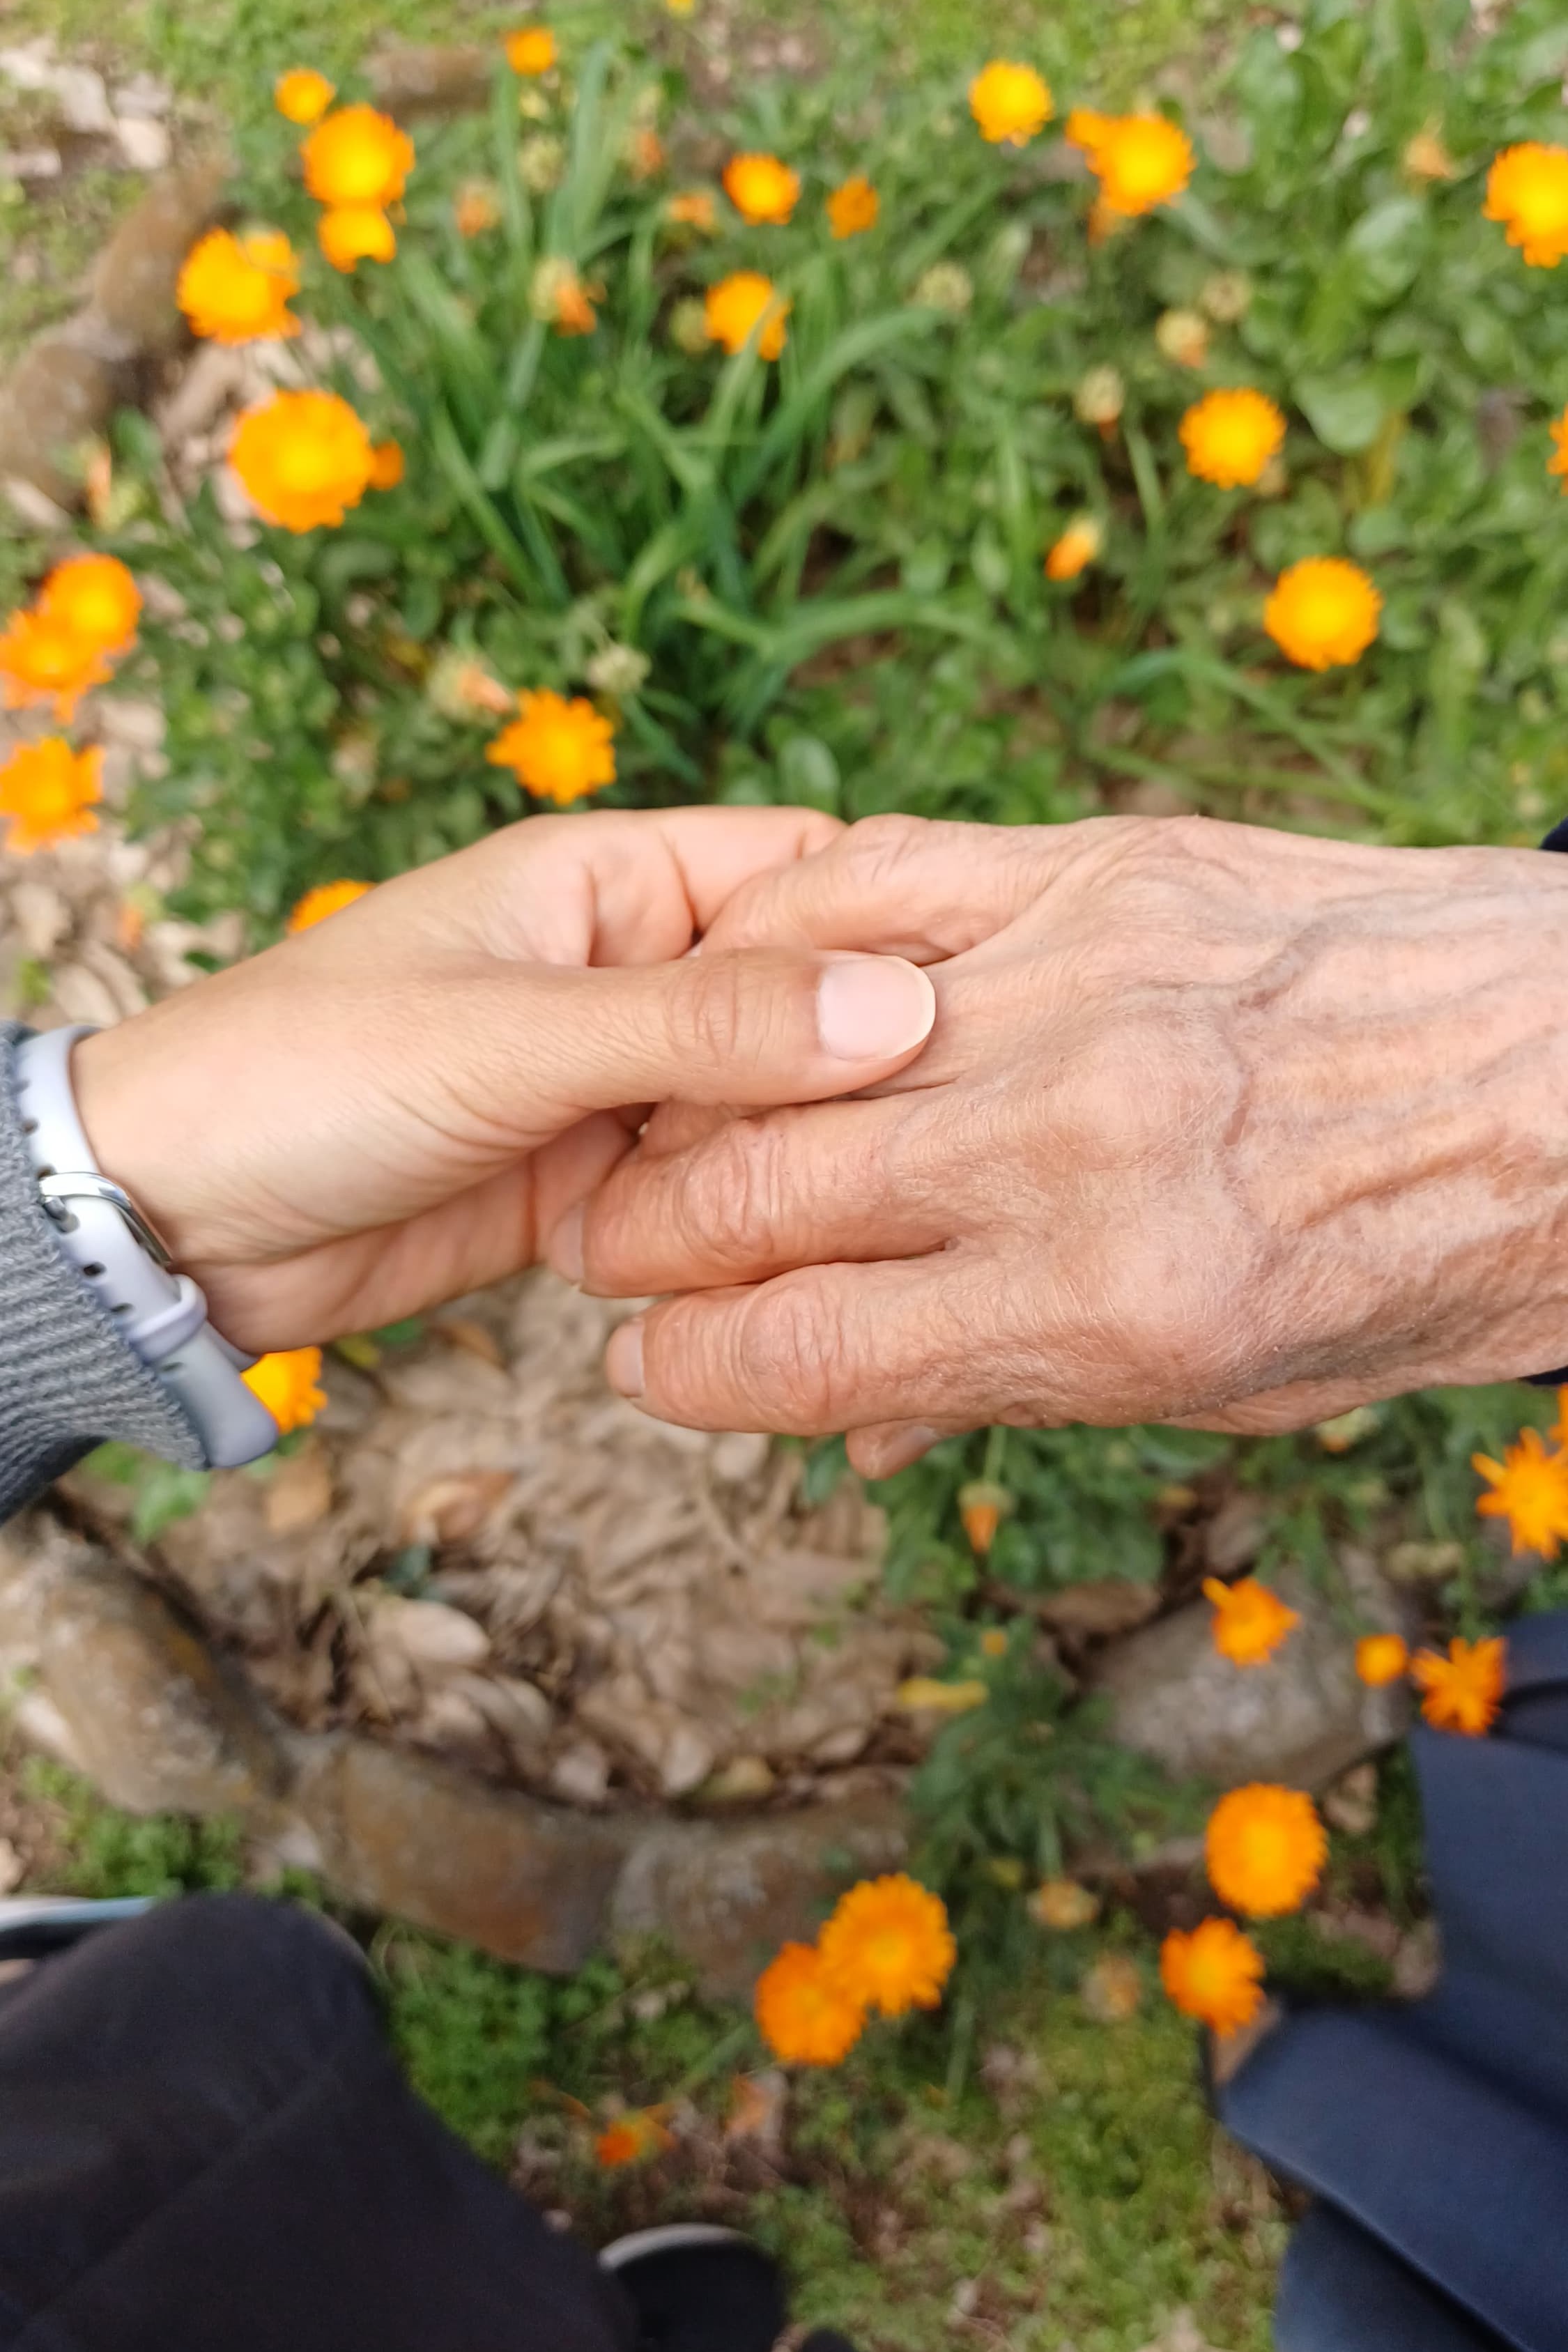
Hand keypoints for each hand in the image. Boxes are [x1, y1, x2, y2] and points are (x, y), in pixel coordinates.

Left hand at [70, 807, 935, 1352]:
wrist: (169, 1219)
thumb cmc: (300, 1074)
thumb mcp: (513, 1039)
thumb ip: (701, 1027)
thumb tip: (894, 1008)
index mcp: (608, 883)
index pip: (803, 873)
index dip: (895, 934)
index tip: (991, 1012)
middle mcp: (627, 973)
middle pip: (799, 1007)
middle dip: (865, 1075)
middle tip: (963, 1149)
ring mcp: (612, 1084)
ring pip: (763, 1116)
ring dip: (807, 1169)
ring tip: (900, 1227)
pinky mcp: (591, 1185)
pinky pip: (705, 1199)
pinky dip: (746, 1236)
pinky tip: (807, 1277)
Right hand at [559, 812, 1567, 1470]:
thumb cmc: (1408, 1254)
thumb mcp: (1231, 1387)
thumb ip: (1019, 1390)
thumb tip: (855, 1428)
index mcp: (1106, 1313)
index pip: (799, 1354)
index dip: (684, 1375)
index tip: (651, 1368)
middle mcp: (1071, 1150)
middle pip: (751, 1201)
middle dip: (646, 1246)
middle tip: (627, 1254)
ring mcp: (1077, 989)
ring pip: (778, 1048)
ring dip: (683, 1104)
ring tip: (668, 1133)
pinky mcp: (1097, 869)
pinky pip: (862, 883)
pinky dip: (771, 938)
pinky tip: (747, 988)